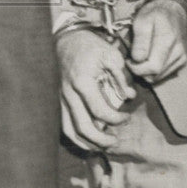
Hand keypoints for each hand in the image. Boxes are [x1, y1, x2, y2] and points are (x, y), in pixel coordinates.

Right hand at [57, 30, 135, 150]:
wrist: (65, 40)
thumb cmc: (89, 46)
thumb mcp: (110, 54)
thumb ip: (121, 76)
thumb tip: (130, 96)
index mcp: (82, 82)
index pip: (99, 110)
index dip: (115, 118)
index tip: (127, 118)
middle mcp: (67, 94)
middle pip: (82, 126)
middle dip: (100, 139)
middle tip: (115, 142)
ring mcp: (59, 100)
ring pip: (69, 130)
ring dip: (86, 143)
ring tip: (102, 147)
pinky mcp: (56, 102)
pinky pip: (63, 125)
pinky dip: (74, 137)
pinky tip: (87, 141)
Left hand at [126, 0, 186, 83]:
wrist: (175, 9)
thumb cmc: (156, 13)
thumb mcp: (142, 20)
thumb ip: (140, 40)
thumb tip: (137, 60)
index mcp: (168, 39)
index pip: (152, 67)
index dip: (136, 68)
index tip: (129, 59)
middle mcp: (178, 51)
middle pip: (155, 75)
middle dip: (140, 71)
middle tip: (133, 59)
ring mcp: (181, 57)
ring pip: (159, 77)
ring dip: (146, 72)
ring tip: (141, 57)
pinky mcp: (182, 60)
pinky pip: (164, 74)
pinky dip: (154, 71)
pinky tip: (150, 58)